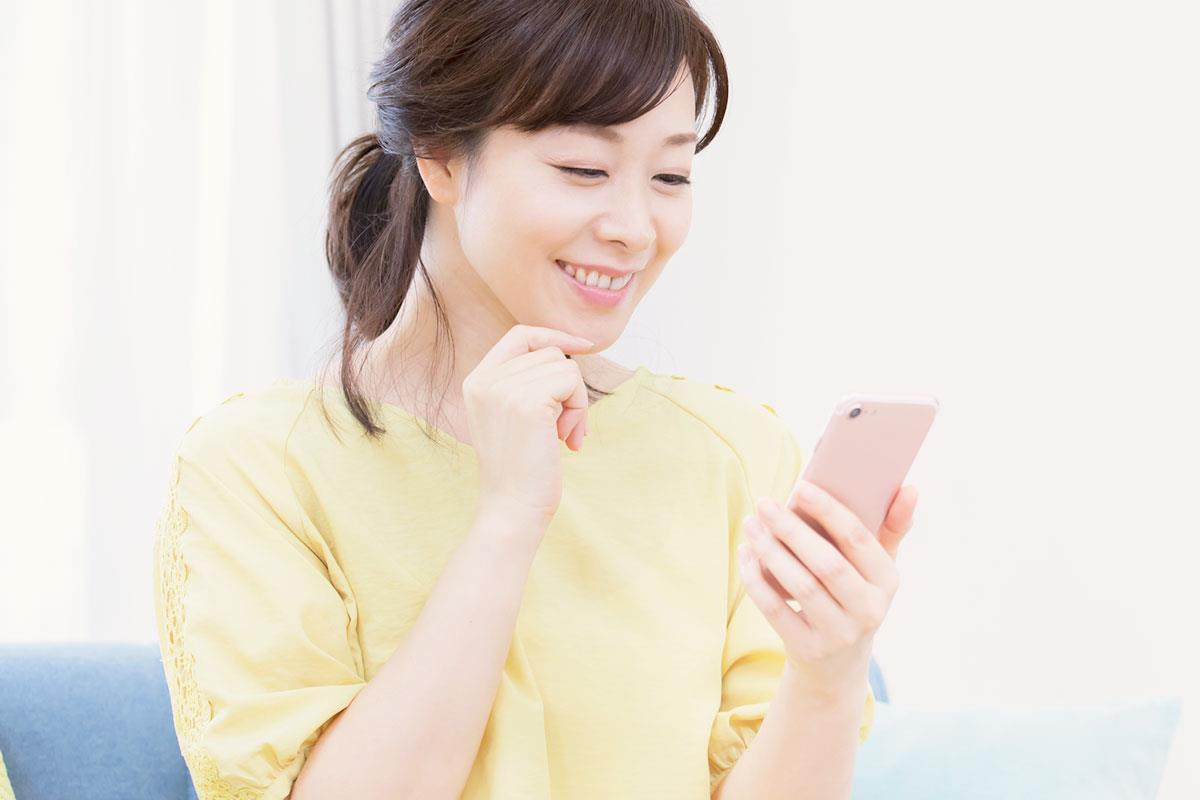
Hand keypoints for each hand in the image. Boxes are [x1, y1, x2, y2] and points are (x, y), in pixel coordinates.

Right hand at [464, 324, 594, 530]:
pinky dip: (579, 409)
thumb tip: (571, 352)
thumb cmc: (521, 469)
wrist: (512, 508)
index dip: (553, 336)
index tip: (583, 346)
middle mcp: (485, 380)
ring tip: (563, 436)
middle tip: (565, 428)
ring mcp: (503, 389)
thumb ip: (526, 383)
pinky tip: (567, 440)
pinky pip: (571, 381)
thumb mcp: (513, 416)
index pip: (519, 335)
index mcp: (477, 381)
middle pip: (549, 353)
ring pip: (565, 366)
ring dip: (576, 403)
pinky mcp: (526, 402)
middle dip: (568, 389)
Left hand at [737, 480, 917, 694]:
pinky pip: (776, 610)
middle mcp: (869, 610)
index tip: (800, 486)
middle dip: (791, 529)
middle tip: (765, 503)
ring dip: (770, 551)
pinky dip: (756, 580)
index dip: (828, 510)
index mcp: (888, 581)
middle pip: (826, 563)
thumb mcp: (877, 568)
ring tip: (751, 525)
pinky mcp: (808, 649)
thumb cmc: (854, 596)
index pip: (858, 539)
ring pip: (800, 585)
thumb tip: (910, 488)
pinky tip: (746, 555)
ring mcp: (839, 634)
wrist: (838, 664)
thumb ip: (893, 527)